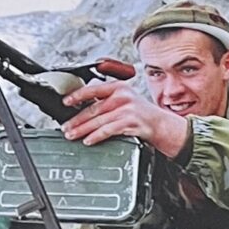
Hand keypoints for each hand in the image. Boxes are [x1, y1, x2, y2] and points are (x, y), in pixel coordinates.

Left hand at [61, 75, 188, 160]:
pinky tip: (88, 140)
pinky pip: (109, 130)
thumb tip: (86, 106)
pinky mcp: (131, 123)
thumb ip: (108, 100)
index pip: (93, 89)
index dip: (77, 96)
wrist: (163, 126)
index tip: (65, 102)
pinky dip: (97, 136)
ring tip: (72, 135)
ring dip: (83, 129)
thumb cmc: (143, 114)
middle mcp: (122, 96)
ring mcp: (127, 109)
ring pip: (99, 120)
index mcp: (119, 87)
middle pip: (93, 108)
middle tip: (65, 127)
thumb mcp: (126, 100)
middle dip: (77, 119)